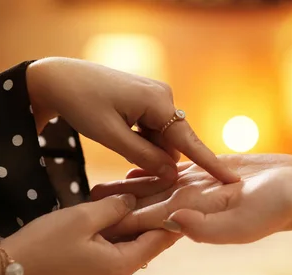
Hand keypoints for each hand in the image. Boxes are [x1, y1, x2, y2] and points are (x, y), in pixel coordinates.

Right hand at [0, 194, 180, 274]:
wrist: (10, 267)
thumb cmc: (46, 242)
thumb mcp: (83, 218)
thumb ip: (115, 207)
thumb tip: (134, 201)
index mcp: (121, 266)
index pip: (160, 241)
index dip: (174, 219)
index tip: (186, 197)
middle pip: (148, 242)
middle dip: (156, 216)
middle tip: (169, 188)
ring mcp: (107, 274)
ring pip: (132, 243)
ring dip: (136, 221)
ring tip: (149, 192)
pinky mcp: (94, 270)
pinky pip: (116, 247)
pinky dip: (120, 229)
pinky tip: (122, 207)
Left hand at [26, 57, 238, 183]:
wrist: (59, 77)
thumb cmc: (81, 103)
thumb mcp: (110, 135)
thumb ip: (143, 156)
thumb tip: (172, 174)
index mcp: (159, 102)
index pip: (189, 141)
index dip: (210, 164)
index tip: (232, 181)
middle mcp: (165, 97)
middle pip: (173, 143)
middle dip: (158, 160)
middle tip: (129, 167)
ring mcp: (156, 97)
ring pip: (162, 138)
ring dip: (146, 150)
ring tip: (115, 140)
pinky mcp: (147, 100)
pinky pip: (153, 129)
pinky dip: (141, 141)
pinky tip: (119, 135)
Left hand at [91, 154, 291, 243]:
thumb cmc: (276, 210)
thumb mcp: (242, 223)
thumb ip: (205, 227)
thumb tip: (170, 220)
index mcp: (192, 218)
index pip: (147, 223)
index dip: (118, 224)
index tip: (88, 227)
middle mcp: (190, 205)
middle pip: (143, 206)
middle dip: (112, 208)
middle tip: (78, 208)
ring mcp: (197, 188)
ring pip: (153, 187)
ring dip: (125, 188)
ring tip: (96, 188)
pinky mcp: (206, 171)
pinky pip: (172, 168)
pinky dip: (151, 167)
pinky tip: (132, 167)